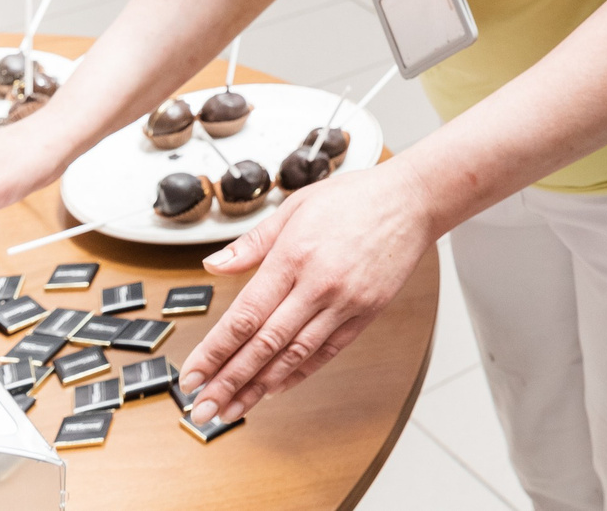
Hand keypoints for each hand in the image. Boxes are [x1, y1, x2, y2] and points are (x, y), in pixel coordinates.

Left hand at [179, 160, 433, 426]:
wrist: (413, 200)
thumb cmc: (355, 198)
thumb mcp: (296, 206)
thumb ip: (252, 243)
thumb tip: (214, 266)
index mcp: (294, 256)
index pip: (244, 316)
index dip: (214, 351)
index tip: (193, 375)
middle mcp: (318, 284)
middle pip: (265, 344)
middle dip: (229, 380)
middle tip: (204, 407)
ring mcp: (345, 302)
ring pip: (295, 355)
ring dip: (259, 386)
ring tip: (233, 408)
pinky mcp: (367, 312)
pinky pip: (328, 351)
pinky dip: (300, 373)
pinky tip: (276, 387)